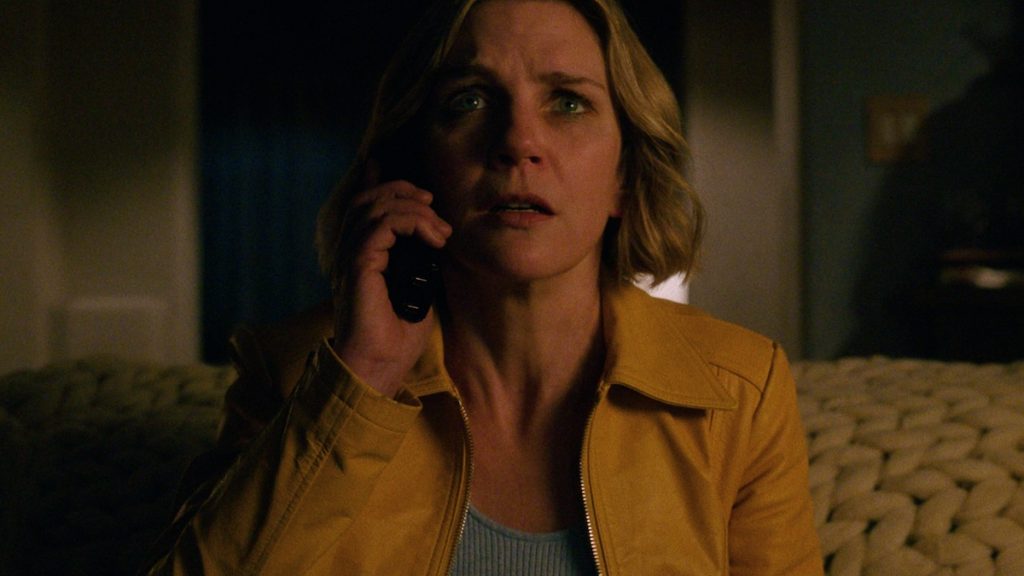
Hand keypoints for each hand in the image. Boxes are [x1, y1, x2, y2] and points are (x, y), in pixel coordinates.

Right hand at [331, 168, 450, 397]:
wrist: (380, 367)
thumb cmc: (397, 339)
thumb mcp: (418, 293)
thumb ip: (420, 264)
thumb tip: (435, 240)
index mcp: (360, 257)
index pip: (366, 207)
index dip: (390, 188)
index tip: (426, 197)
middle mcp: (350, 253)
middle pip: (367, 199)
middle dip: (404, 192)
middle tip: (434, 205)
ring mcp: (350, 258)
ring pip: (373, 208)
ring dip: (412, 209)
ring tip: (439, 228)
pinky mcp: (357, 266)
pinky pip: (379, 227)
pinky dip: (409, 223)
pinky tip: (431, 239)